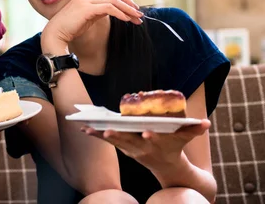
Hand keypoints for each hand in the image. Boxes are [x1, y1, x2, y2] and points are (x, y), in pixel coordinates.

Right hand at [42, 0, 142, 48]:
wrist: (56, 33)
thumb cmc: (71, 27)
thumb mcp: (89, 16)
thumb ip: (100, 10)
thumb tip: (116, 10)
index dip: (125, 1)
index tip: (134, 11)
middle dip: (129, 5)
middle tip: (139, 15)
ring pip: (114, 1)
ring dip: (128, 10)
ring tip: (136, 19)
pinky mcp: (87, 7)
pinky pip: (109, 8)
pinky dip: (120, 13)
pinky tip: (126, 20)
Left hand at [81, 119, 210, 170]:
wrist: (166, 166)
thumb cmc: (174, 146)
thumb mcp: (184, 138)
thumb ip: (193, 129)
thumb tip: (206, 123)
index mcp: (157, 143)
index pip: (154, 140)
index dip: (151, 136)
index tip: (147, 133)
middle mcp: (142, 148)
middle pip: (129, 141)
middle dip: (119, 137)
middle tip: (107, 131)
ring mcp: (131, 150)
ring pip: (115, 142)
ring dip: (101, 135)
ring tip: (87, 128)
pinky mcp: (123, 148)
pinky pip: (108, 142)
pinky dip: (96, 136)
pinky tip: (84, 129)